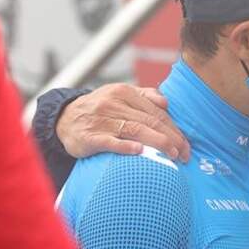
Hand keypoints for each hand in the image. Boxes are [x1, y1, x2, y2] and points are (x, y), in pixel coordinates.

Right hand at [56, 84, 190, 160]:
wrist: (62, 120)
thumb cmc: (98, 110)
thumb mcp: (118, 96)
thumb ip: (143, 96)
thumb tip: (166, 102)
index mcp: (124, 92)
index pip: (156, 112)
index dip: (174, 128)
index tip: (186, 144)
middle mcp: (113, 103)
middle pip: (149, 121)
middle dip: (171, 138)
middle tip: (185, 154)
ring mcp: (100, 120)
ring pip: (135, 130)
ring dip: (157, 143)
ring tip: (172, 155)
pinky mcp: (89, 137)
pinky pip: (109, 141)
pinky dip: (125, 146)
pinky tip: (139, 151)